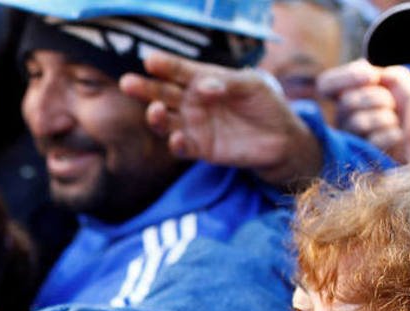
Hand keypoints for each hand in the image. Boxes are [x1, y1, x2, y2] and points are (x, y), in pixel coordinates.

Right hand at [120, 50, 321, 186]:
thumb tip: (204, 87)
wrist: (281, 139)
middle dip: (145, 88)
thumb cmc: (266, 104)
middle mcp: (192, 103)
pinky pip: (181, 148)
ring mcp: (194, 126)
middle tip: (128, 82)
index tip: (150, 61)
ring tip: (154, 110)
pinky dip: (176, 144)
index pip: (179, 71)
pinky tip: (176, 138)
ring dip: (155, 116)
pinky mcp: (200, 149)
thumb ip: (228, 82)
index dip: (165, 65)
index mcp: (202, 81)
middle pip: (162, 94)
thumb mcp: (253, 85)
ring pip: (165, 121)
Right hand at [317, 59, 409, 162]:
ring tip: (394, 120)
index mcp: (344, 97)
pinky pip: (374, 141)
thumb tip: (379, 78)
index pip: (326, 84)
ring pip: (359, 122)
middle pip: (347, 102)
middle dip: (378, 97)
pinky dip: (392, 134)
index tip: (371, 76)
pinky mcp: (363, 158)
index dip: (345, 77)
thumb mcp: (402, 85)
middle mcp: (341, 119)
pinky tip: (397, 135)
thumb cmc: (405, 107)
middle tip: (391, 103)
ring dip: (386, 117)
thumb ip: (393, 76)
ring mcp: (348, 140)